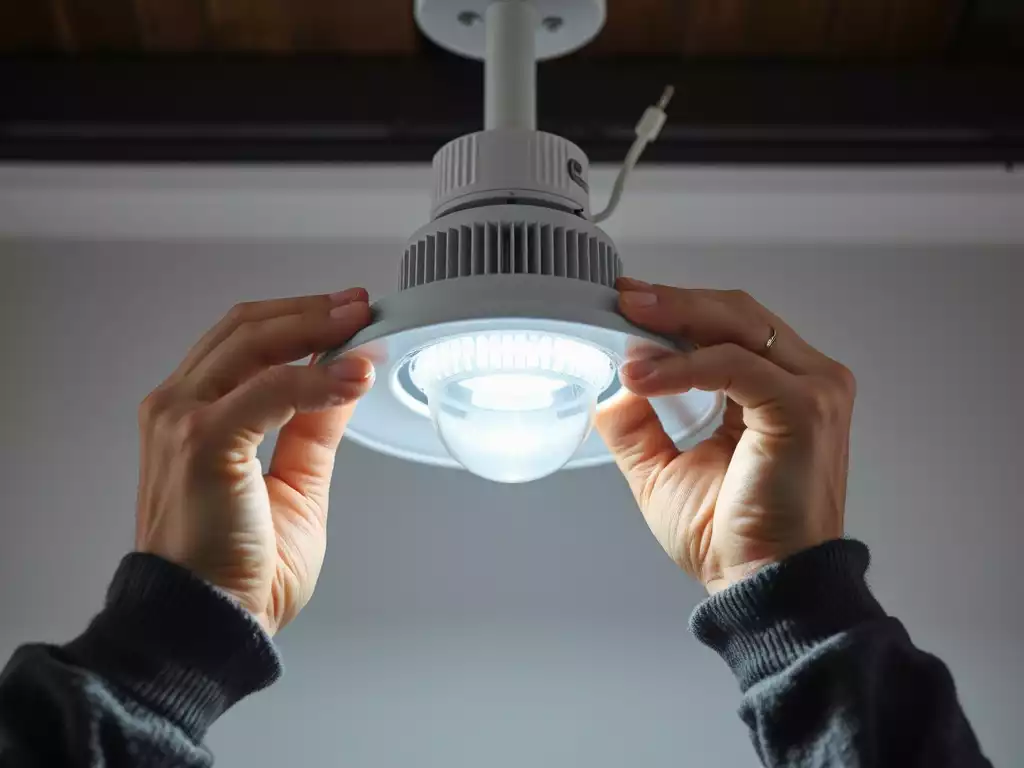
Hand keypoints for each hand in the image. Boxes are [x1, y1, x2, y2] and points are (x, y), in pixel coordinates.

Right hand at [135, 289, 374, 635]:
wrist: (209, 623)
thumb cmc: (240, 568)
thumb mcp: (296, 483)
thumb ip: (315, 426)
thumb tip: (347, 376)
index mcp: (194, 414)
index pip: (244, 341)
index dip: (298, 318)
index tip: (349, 312)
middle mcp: (178, 407)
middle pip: (246, 329)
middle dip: (310, 312)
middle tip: (360, 306)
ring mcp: (181, 421)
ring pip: (252, 345)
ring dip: (313, 329)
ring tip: (361, 327)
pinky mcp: (200, 442)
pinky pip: (268, 392)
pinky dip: (315, 379)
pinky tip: (352, 380)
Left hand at [596, 279, 855, 593]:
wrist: (761, 586)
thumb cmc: (729, 536)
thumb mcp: (662, 468)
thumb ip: (638, 423)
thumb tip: (610, 385)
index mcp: (779, 388)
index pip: (728, 327)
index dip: (677, 309)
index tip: (627, 301)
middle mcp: (806, 380)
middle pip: (735, 313)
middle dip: (673, 302)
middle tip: (623, 298)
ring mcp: (813, 391)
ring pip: (737, 327)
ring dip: (675, 322)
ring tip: (625, 329)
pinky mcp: (804, 409)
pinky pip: (734, 367)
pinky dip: (683, 367)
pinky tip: (643, 378)